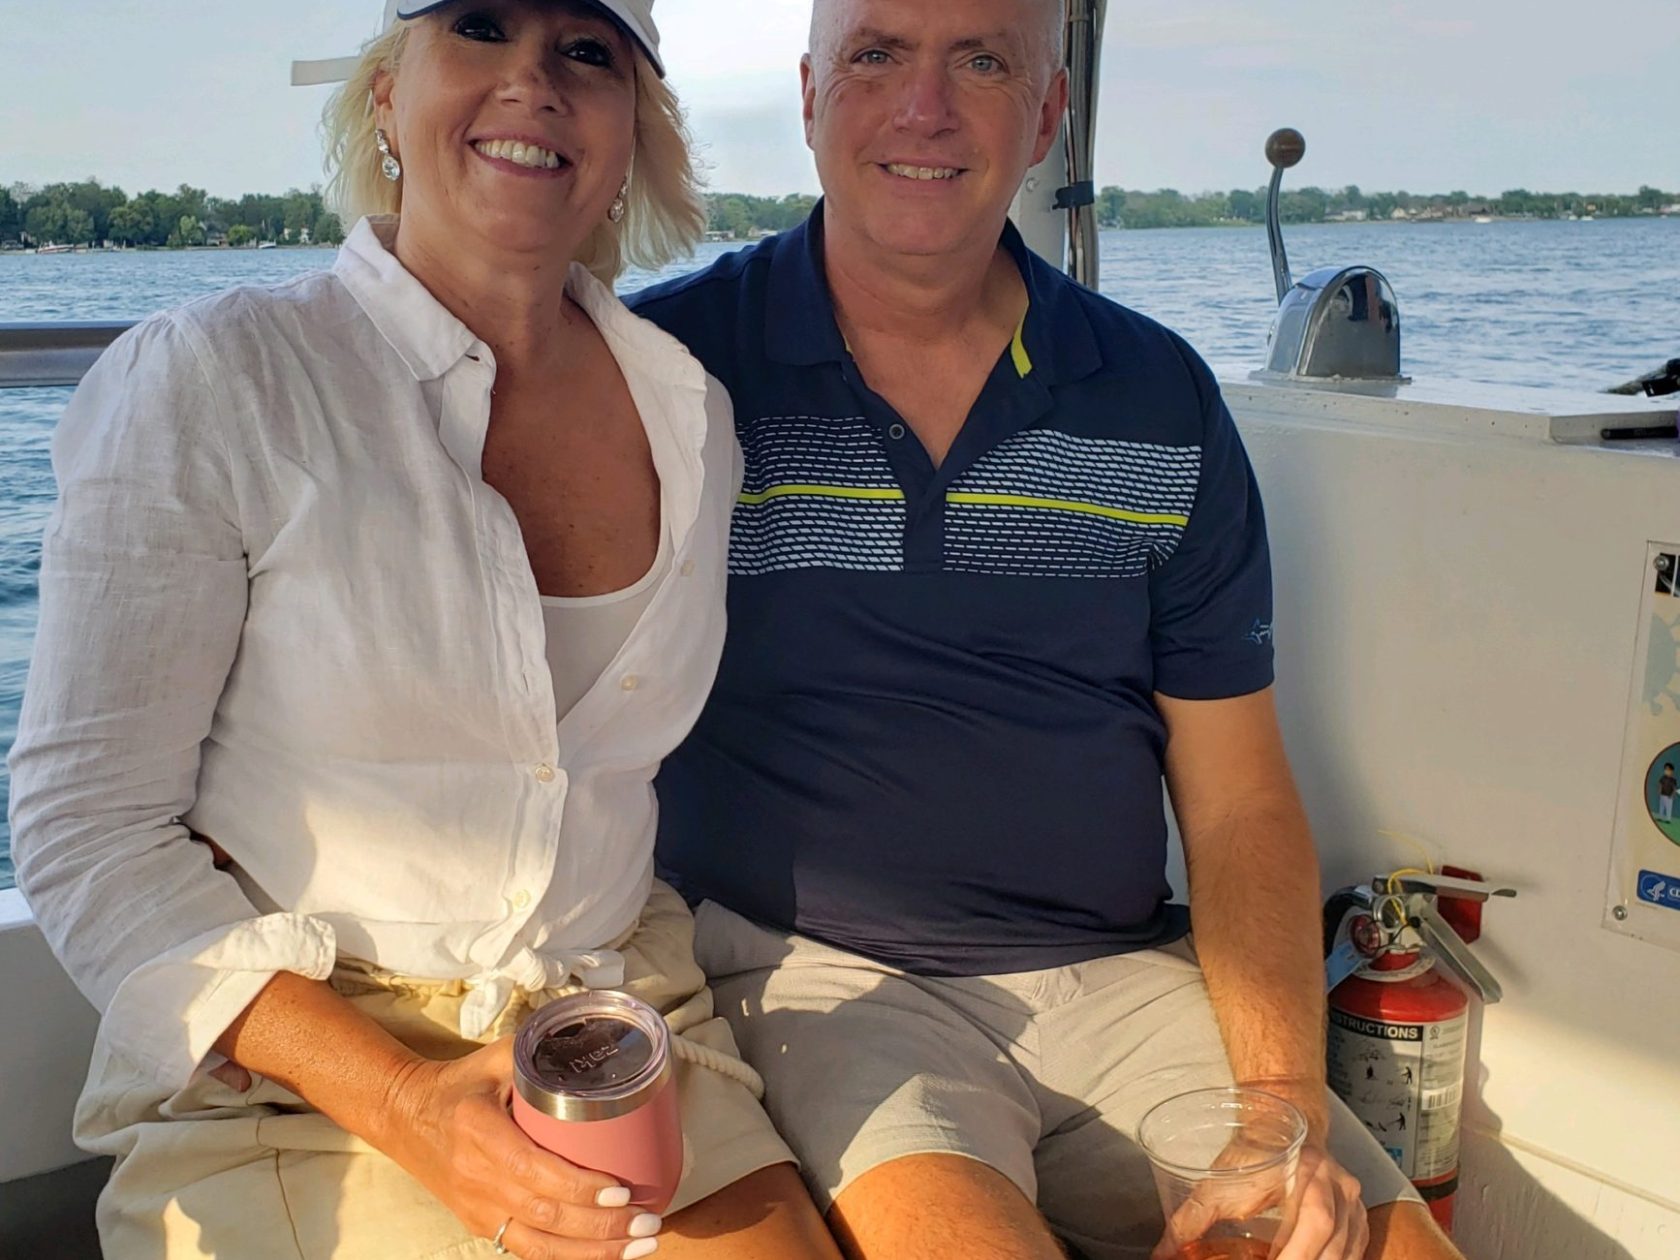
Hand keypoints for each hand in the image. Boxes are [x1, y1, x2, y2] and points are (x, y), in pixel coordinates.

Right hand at [380, 1038, 663, 1259]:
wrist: (404, 1117)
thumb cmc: (459, 1084)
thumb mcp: (497, 1059)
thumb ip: (542, 1053)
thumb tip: (596, 1046)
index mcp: (479, 1131)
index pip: (532, 1170)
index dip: (578, 1187)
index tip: (621, 1190)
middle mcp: (477, 1177)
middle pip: (544, 1214)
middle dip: (601, 1225)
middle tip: (648, 1223)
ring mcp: (477, 1208)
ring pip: (539, 1244)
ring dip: (593, 1251)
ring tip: (640, 1246)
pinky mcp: (480, 1225)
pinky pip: (527, 1251)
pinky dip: (569, 1258)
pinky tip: (606, 1256)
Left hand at [1150, 1143, 1366, 1259]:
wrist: (1276, 1126)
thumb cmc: (1250, 1153)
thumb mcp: (1218, 1181)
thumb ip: (1191, 1219)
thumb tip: (1162, 1252)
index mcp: (1308, 1170)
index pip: (1313, 1221)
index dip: (1295, 1253)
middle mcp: (1338, 1186)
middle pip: (1333, 1241)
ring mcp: (1352, 1203)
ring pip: (1348, 1250)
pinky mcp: (1357, 1218)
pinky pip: (1356, 1252)